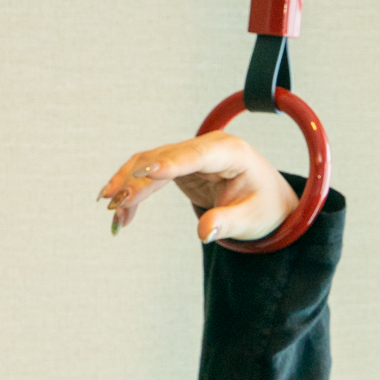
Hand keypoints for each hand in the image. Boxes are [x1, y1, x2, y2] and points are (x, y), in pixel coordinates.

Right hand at [97, 133, 298, 242]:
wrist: (269, 201)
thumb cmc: (265, 207)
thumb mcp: (252, 219)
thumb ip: (228, 223)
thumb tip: (205, 232)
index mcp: (231, 152)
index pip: (196, 156)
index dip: (170, 164)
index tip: (146, 172)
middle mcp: (208, 147)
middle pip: (164, 159)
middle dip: (137, 180)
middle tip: (114, 203)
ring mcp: (190, 154)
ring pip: (149, 163)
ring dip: (128, 185)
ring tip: (111, 210)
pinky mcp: (179, 165)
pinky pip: (149, 175)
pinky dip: (135, 192)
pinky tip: (122, 214)